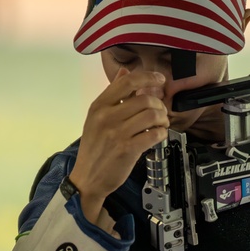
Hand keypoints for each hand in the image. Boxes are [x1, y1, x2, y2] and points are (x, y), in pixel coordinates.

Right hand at [69, 68, 169, 223]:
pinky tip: (158, 135)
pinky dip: (162, 133)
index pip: (127, 81)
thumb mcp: (97, 117)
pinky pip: (154, 134)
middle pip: (145, 99)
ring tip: (161, 124)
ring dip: (163, 119)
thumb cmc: (95, 148)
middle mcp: (106, 117)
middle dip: (159, 105)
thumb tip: (125, 72)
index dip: (148, 77)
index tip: (160, 79)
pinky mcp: (127, 149)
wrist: (87, 178)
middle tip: (161, 113)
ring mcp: (116, 133)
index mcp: (99, 106)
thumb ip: (113, 94)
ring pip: (152, 115)